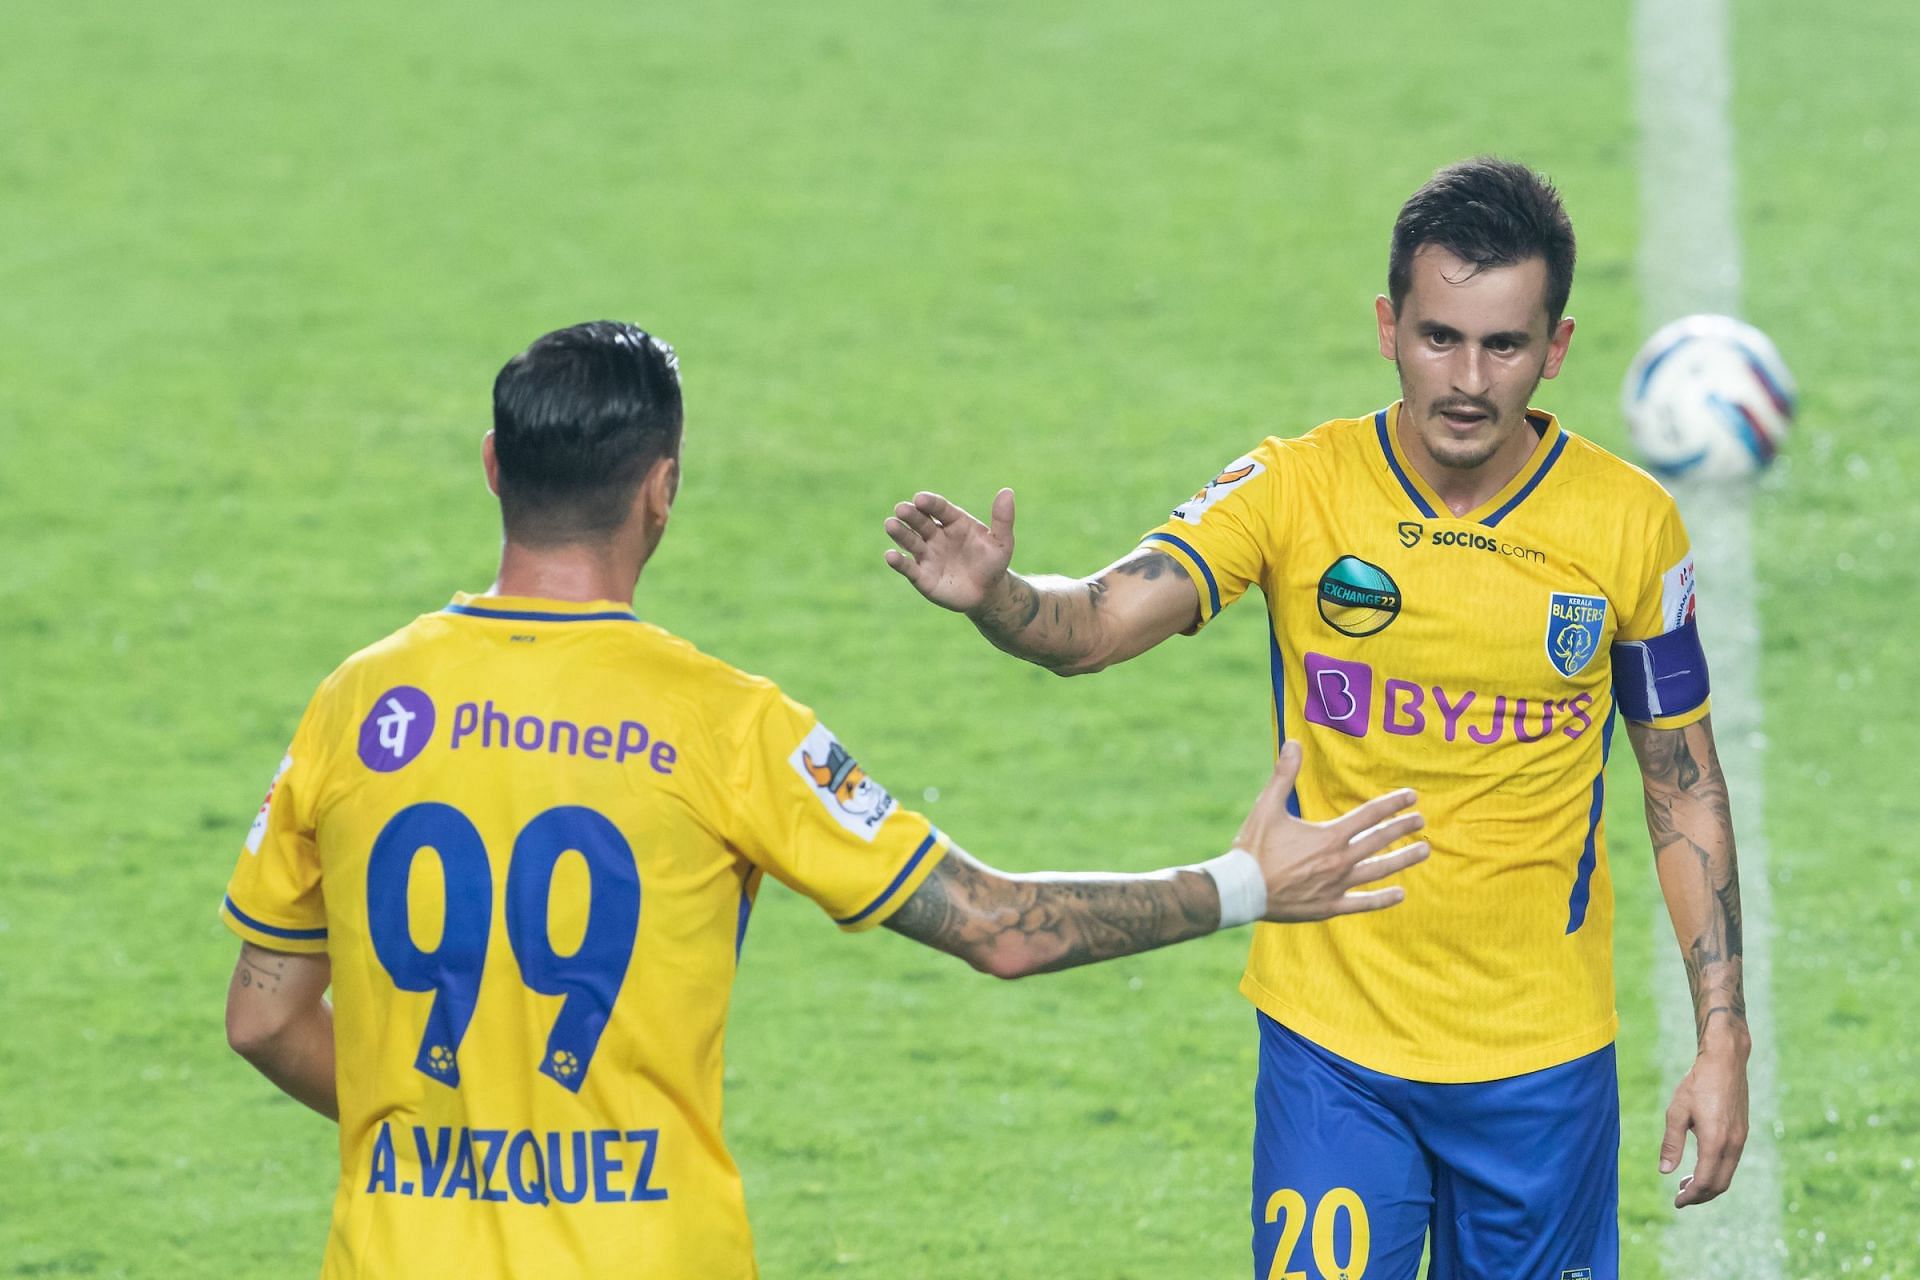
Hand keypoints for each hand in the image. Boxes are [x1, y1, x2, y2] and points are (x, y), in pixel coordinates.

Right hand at [884, 489, 1016, 615]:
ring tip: (890, 524)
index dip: (930, 503)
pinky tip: (890, 556)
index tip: (920, 498)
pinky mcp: (922, 577)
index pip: (939, 508)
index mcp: (954, 522)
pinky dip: (898, 562)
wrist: (988, 593)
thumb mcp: (1002, 542)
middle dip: (910, 515)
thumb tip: (1007, 491)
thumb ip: (1003, 519)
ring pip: (910, 541)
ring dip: (900, 533)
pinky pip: (908, 568)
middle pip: (920, 522)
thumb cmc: (993, 563)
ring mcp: (928, 555)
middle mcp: (936, 536)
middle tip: (901, 509)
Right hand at [1235, 741, 1428, 921]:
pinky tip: (1399, 894)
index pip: (1370, 815)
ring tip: (1424, 851)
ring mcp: (1337, 885)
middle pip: (1379, 841)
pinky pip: (1362, 903)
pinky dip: (1382, 899)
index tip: (1412, 797)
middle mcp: (1339, 861)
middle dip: (1403, 828)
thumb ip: (1284, 774)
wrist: (1242, 890)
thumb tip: (1293, 743)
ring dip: (1403, 860)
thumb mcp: (1267, 806)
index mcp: (1329, 836)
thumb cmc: (1253, 848)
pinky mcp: (1329, 906)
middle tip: (1421, 821)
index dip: (1392, 804)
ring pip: (1379, 871)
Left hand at [1660, 1039, 1750, 1206]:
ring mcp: (1741, 1139)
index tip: (1677, 1203)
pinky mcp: (1742, 1132)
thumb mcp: (1676, 1112)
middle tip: (1681, 1197)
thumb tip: (1665, 1172)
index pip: (1705, 1181)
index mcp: (1715, 1142)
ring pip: (1728, 1174)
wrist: (1725, 1062)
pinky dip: (1717, 1171)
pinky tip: (1701, 1165)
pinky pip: (1731, 1162)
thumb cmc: (1697, 1084)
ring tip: (1687, 1183)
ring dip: (1709, 1184)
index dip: (1691, 1196)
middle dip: (1701, 1195)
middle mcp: (1733, 1144)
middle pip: (1720, 1184)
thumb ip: (1671, 1143)